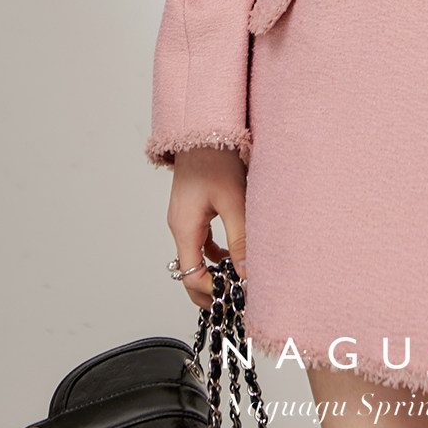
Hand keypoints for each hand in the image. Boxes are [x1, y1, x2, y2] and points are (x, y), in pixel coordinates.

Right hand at [167, 145, 247, 310]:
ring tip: (239, 279)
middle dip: (211, 289)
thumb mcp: (235, 202)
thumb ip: (240, 241)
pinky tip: (235, 253)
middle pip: (189, 271)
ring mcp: (186, 218)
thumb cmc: (217, 158)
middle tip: (235, 300)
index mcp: (184, 227)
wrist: (207, 127)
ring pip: (197, 257)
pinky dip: (216, 253)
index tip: (235, 297)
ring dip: (215, 271)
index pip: (190, 276)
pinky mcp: (194, 210)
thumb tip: (246, 274)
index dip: (212, 293)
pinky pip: (202, 242)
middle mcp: (180, 225)